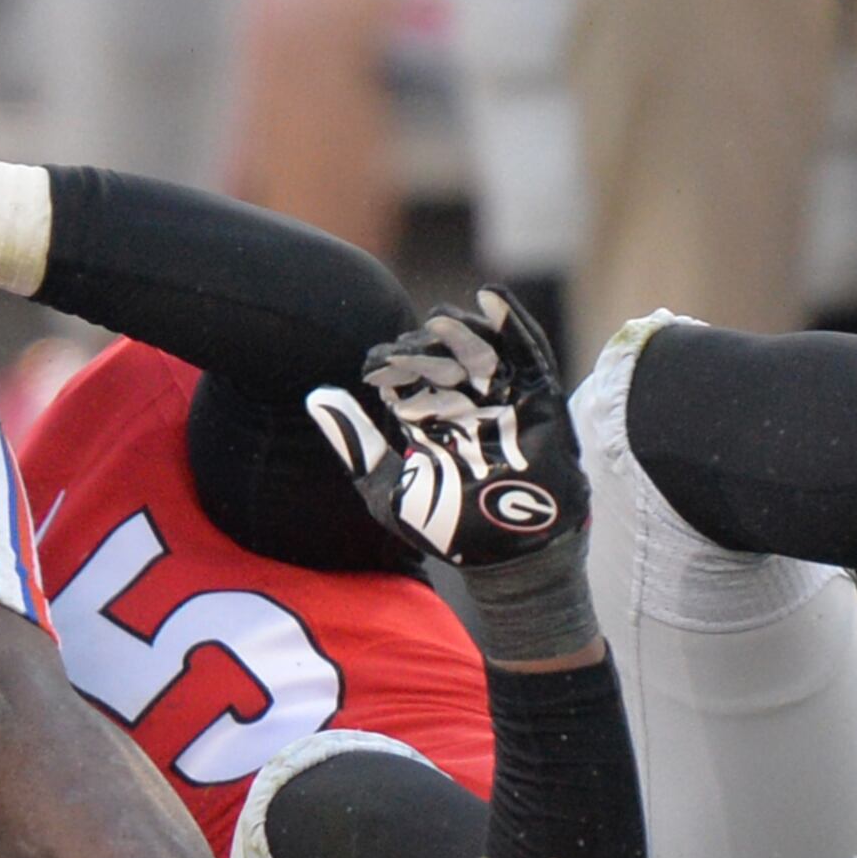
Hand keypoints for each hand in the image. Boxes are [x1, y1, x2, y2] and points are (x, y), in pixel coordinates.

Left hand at [328, 285, 590, 568]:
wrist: (506, 559)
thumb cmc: (448, 528)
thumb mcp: (387, 487)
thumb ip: (355, 442)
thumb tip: (315, 395)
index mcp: (430, 423)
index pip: (406, 380)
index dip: (390, 367)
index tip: (372, 367)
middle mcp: (466, 407)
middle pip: (443, 360)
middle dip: (422, 349)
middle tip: (402, 348)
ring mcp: (504, 402)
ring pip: (482, 351)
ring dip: (462, 330)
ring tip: (438, 317)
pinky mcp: (541, 402)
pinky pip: (530, 356)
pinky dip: (514, 325)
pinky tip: (493, 298)